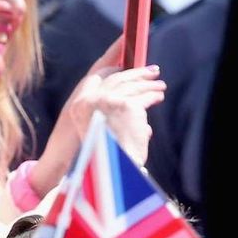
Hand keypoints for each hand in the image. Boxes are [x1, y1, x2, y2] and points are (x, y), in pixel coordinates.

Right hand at [33, 39, 165, 190]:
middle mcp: (89, 101)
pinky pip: (144, 96)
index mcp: (78, 107)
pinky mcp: (127, 106)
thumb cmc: (107, 160)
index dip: (110, 66)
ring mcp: (108, 101)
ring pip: (132, 85)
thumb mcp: (100, 134)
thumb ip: (109, 116)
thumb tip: (133, 102)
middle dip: (135, 73)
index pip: (95, 77)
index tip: (122, 62)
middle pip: (116, 77)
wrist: (111, 176)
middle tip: (151, 71)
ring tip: (159, 85)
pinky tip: (159, 96)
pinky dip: (153, 96)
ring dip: (148, 84)